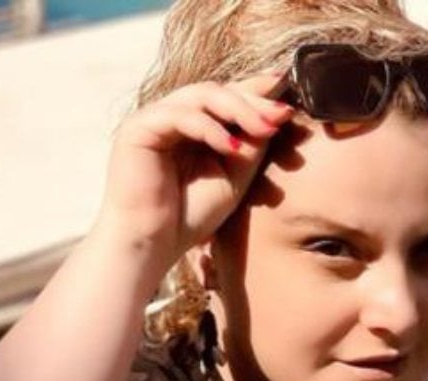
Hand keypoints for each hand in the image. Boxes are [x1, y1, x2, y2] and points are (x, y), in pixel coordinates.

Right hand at [94, 72, 292, 267]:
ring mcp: (154, 119)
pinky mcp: (138, 128)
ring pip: (201, 95)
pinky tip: (231, 146)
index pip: (227, 98)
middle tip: (282, 115)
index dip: (258, 93)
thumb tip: (277, 115)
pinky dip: (209, 127)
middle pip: (218, 90)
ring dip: (238, 109)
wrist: (152, 245)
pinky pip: (179, 115)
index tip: (289, 102)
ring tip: (265, 129)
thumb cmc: (190, 216)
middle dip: (254, 101)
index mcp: (194, 127)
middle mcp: (173, 117)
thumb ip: (251, 147)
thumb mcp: (234, 178)